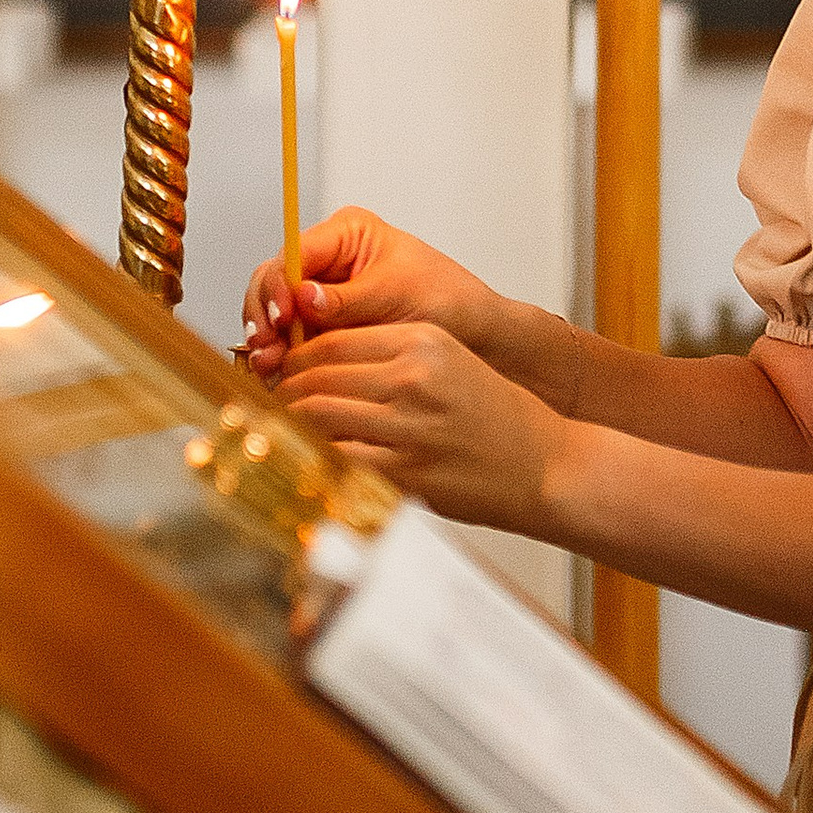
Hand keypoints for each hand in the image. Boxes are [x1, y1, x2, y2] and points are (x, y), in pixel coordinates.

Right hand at [243, 209, 494, 378]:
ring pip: (274, 315)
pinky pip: (290, 341)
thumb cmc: (447, 299)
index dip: (279, 285)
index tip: (284, 316)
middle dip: (265, 315)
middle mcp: (327, 262)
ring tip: (271, 367)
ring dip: (268, 341)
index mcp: (346, 234)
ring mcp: (321, 298)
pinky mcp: (323, 331)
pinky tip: (280, 376)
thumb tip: (303, 297)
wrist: (475, 335)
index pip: (294, 254)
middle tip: (268, 347)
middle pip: (273, 282)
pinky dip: (281, 358)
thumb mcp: (397, 293)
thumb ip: (348, 298)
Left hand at [274, 318, 567, 528]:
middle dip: (281, 395)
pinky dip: (312, 462)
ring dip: (288, 429)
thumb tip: (314, 370)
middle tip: (266, 410)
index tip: (278, 375)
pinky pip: (335, 461)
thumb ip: (386, 359)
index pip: (328, 341)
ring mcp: (409, 425)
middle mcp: (413, 377)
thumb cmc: (498, 419)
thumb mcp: (447, 363)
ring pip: (315, 418)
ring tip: (280, 437)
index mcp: (422, 340)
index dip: (291, 360)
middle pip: (314, 378)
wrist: (547, 466)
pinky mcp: (407, 472)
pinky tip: (305, 465)